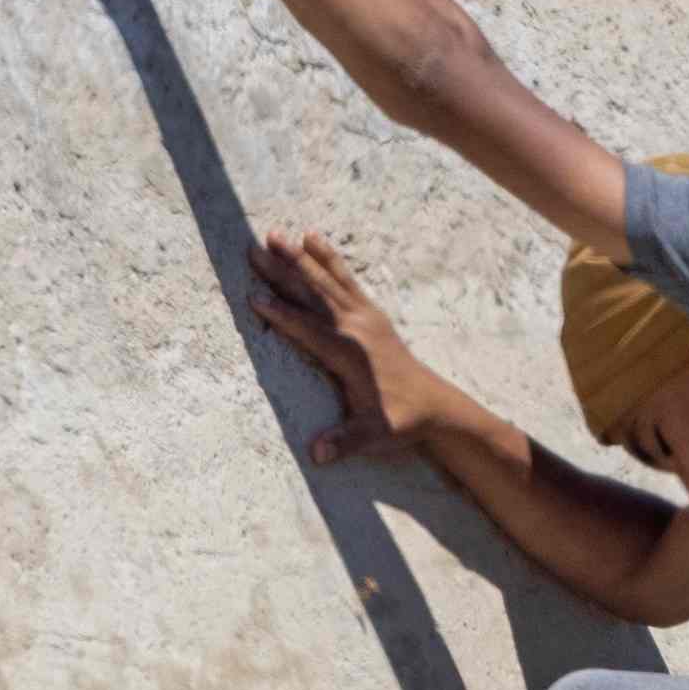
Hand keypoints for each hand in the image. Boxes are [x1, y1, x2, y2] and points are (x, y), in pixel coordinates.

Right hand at [244, 229, 445, 462]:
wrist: (435, 405)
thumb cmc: (400, 421)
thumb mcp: (373, 435)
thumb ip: (344, 442)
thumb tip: (318, 455)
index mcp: (349, 353)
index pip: (307, 329)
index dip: (280, 314)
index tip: (254, 297)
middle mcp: (355, 327)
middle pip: (311, 294)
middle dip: (282, 270)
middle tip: (253, 247)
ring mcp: (365, 315)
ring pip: (325, 280)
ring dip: (299, 256)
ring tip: (275, 234)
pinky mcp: (371, 312)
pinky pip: (345, 278)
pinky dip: (328, 258)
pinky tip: (313, 237)